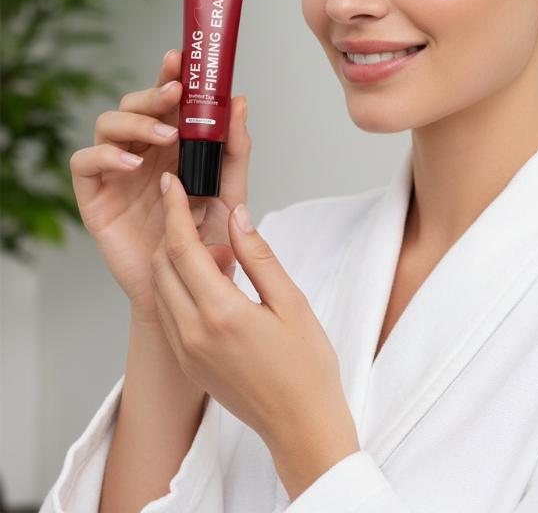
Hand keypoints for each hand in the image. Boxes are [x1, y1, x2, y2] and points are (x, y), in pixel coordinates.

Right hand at [69, 48, 250, 323]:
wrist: (190, 287)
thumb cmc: (209, 239)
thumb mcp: (230, 190)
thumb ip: (234, 148)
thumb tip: (238, 102)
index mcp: (174, 144)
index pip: (167, 101)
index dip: (170, 76)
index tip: (181, 60)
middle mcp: (143, 150)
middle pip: (135, 104)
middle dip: (154, 94)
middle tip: (176, 95)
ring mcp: (117, 170)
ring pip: (107, 124)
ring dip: (134, 121)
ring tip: (164, 136)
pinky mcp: (95, 195)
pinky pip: (85, 162)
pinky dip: (105, 155)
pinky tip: (133, 164)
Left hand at [151, 170, 360, 499]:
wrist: (300, 424)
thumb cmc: (306, 365)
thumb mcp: (291, 302)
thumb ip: (259, 256)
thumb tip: (237, 216)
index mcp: (221, 314)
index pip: (184, 249)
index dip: (175, 211)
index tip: (172, 184)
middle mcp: (194, 333)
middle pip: (163, 266)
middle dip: (170, 230)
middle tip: (190, 206)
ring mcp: (187, 351)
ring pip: (161, 289)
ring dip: (172, 259)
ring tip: (202, 239)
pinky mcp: (189, 362)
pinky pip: (170, 313)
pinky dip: (177, 286)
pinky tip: (206, 277)